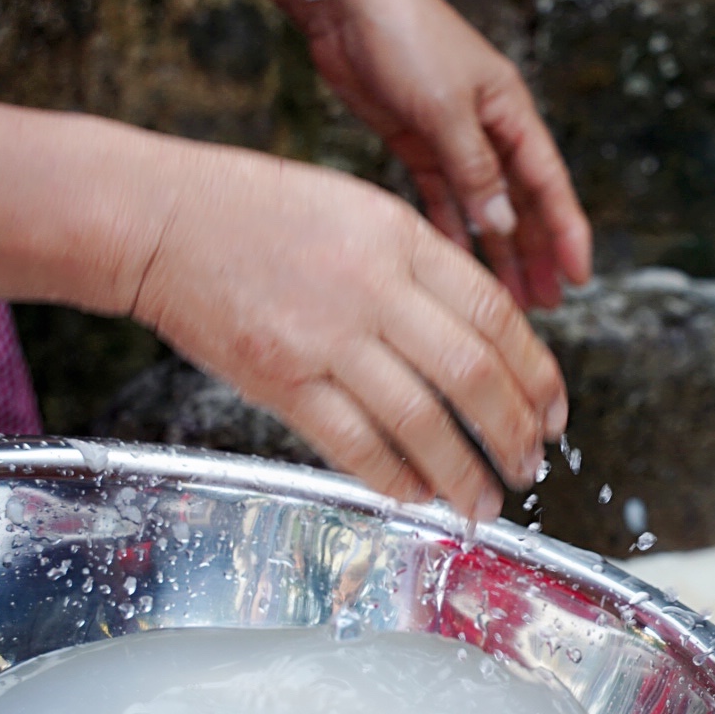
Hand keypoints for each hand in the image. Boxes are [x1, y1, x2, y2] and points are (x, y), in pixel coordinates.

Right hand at [131, 141, 566, 518]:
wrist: (158, 220)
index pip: (496, 317)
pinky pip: (354, 443)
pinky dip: (395, 479)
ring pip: (421, 421)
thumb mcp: (363, 213)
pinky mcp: (280, 379)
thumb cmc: (258, 213)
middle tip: (532, 465)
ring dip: (464, 472)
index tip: (556, 412)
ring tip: (486, 501)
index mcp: (401, 241)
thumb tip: (488, 338)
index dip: (538, 374)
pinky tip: (419, 496)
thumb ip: (426, 270)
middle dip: (514, 431)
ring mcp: (324, 337)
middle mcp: (371, 289)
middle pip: (472, 375)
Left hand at [256, 0, 590, 308]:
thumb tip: (503, 222)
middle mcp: (489, 130)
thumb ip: (475, 168)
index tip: (579, 274)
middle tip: (544, 304)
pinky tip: (457, 263)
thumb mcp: (446, 107)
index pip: (550, 184)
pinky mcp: (417, 143)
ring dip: (496, 252)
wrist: (344, 2)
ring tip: (506, 296)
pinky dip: (450, 231)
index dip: (566, 232)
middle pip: (522, 204)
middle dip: (535, 255)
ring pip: (484, 209)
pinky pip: (442, 199)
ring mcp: (453, 139)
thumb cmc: (405, 32)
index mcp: (511, 113)